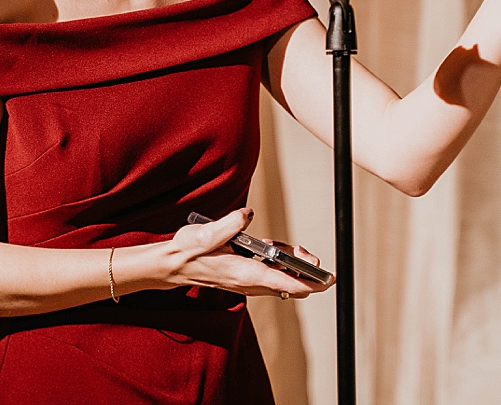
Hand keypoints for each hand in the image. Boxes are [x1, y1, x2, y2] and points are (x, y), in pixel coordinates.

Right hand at [162, 208, 331, 298]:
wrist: (173, 265)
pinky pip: (271, 276)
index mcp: (243, 273)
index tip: (327, 279)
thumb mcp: (205, 233)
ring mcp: (248, 282)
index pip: (285, 283)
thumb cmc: (188, 251)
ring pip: (282, 281)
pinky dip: (279, 264)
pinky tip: (274, 249)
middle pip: (289, 285)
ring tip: (295, 249)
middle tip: (309, 255)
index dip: (309, 282)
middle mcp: (249, 282)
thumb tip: (248, 215)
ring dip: (293, 266)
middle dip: (306, 272)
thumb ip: (230, 224)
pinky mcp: (245, 278)